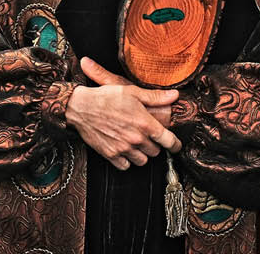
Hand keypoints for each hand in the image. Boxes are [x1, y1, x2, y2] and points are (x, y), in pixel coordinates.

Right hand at [67, 57, 181, 170]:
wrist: (82, 107)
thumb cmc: (107, 97)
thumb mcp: (133, 92)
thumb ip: (155, 97)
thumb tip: (174, 96)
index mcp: (145, 123)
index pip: (168, 140)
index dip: (176, 145)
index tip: (177, 146)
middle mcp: (136, 138)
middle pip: (155, 152)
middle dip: (154, 145)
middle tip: (147, 136)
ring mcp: (123, 148)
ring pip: (142, 161)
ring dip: (142, 154)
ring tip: (136, 143)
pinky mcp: (111, 155)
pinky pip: (126, 166)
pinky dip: (127, 160)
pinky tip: (124, 150)